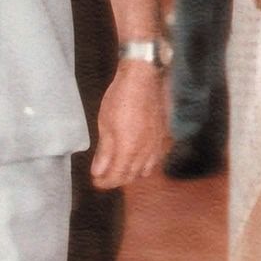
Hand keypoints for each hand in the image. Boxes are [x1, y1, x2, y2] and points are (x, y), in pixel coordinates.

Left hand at [90, 61, 168, 187]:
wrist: (144, 77)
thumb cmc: (121, 97)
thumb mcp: (105, 124)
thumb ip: (104, 151)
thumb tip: (99, 171)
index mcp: (129, 149)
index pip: (117, 177)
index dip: (105, 182)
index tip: (96, 181)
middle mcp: (146, 151)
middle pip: (132, 176)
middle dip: (116, 179)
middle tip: (104, 176)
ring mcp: (158, 143)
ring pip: (146, 169)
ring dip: (132, 173)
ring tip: (121, 167)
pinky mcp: (164, 135)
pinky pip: (157, 158)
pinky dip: (146, 163)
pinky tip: (139, 156)